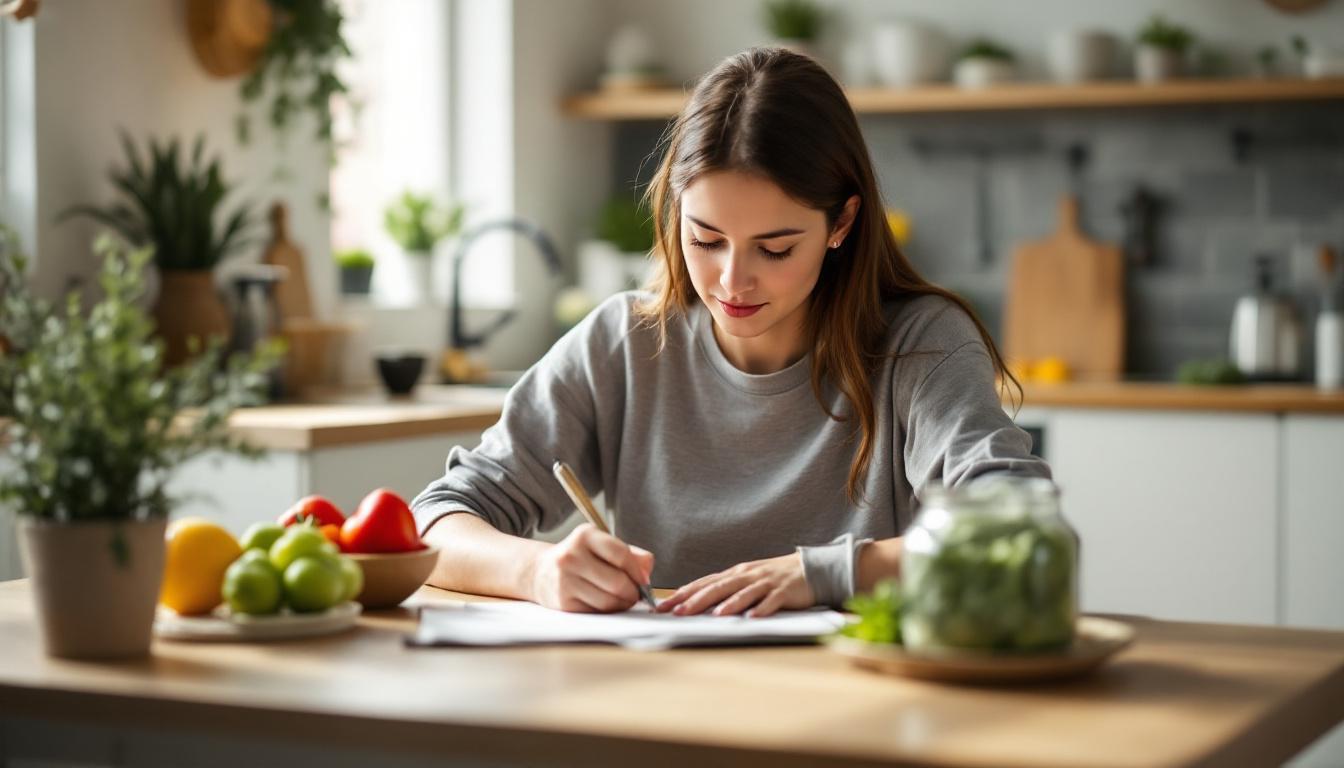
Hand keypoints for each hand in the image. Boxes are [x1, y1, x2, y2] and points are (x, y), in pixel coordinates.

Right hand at [528, 524, 653, 612]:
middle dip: (633, 592)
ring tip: (624, 599)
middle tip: (637, 594)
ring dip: (623, 604)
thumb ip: (631, 554)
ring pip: (608, 601)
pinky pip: (597, 611)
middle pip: (617, 582)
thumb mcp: (602, 545)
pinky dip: (608, 610)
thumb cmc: (581, 557)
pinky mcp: (563, 602)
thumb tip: (647, 570)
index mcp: (584, 536)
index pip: (621, 554)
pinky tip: (607, 604)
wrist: (541, 571)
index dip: (638, 571)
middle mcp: (571, 556)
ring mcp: (565, 580)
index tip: (644, 580)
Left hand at [656, 552, 813, 617]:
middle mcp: (747, 575)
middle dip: (697, 600)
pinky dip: (762, 609)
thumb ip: (725, 590)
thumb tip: (696, 603)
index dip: (682, 594)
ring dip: (729, 604)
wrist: (809, 568)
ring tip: (714, 615)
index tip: (662, 606)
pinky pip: (771, 601)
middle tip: (678, 612)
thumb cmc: (773, 578)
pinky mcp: (784, 591)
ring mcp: (765, 582)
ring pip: (743, 593)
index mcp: (735, 574)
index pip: (703, 583)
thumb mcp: (746, 580)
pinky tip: (753, 618)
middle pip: (718, 587)